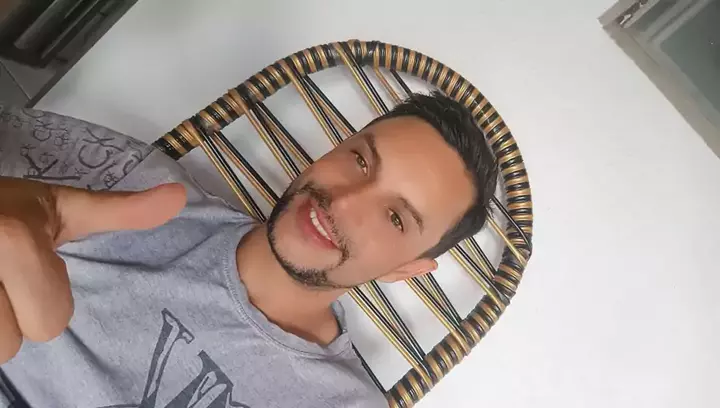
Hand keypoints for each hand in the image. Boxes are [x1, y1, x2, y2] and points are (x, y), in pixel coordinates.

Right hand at [0, 177, 185, 362]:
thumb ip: (120, 210)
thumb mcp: (60, 206)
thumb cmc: (1, 209)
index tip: (28, 268)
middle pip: (10, 344)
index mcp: (13, 244)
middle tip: (4, 280)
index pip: (49, 322)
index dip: (44, 298)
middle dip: (11, 315)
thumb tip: (179, 198)